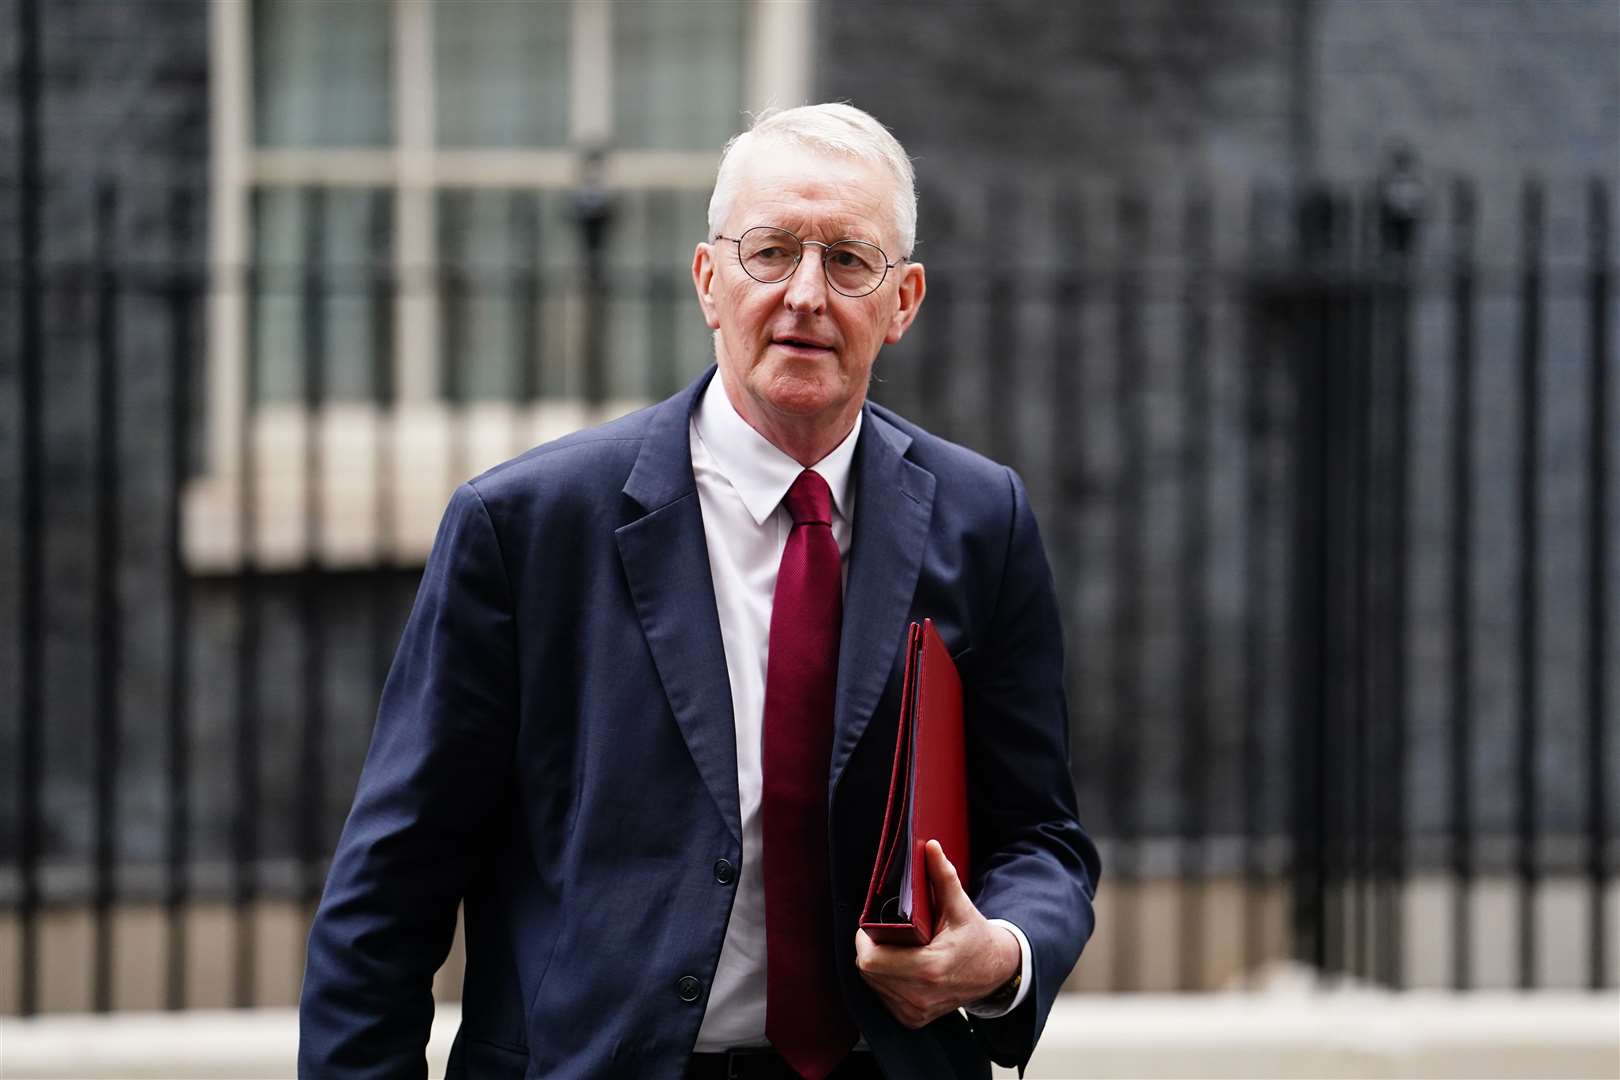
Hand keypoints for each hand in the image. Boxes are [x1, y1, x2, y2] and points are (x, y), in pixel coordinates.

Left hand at [853, 839, 1020, 1028]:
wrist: (996, 971)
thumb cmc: (976, 938)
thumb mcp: (960, 906)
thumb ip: (942, 876)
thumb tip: (930, 847)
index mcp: (930, 968)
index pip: (871, 960)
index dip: (865, 940)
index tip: (872, 925)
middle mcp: (921, 996)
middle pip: (868, 972)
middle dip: (869, 949)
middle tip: (882, 933)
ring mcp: (916, 1012)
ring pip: (873, 985)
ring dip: (876, 965)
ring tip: (893, 948)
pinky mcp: (913, 1019)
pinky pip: (883, 997)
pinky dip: (885, 980)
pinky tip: (898, 966)